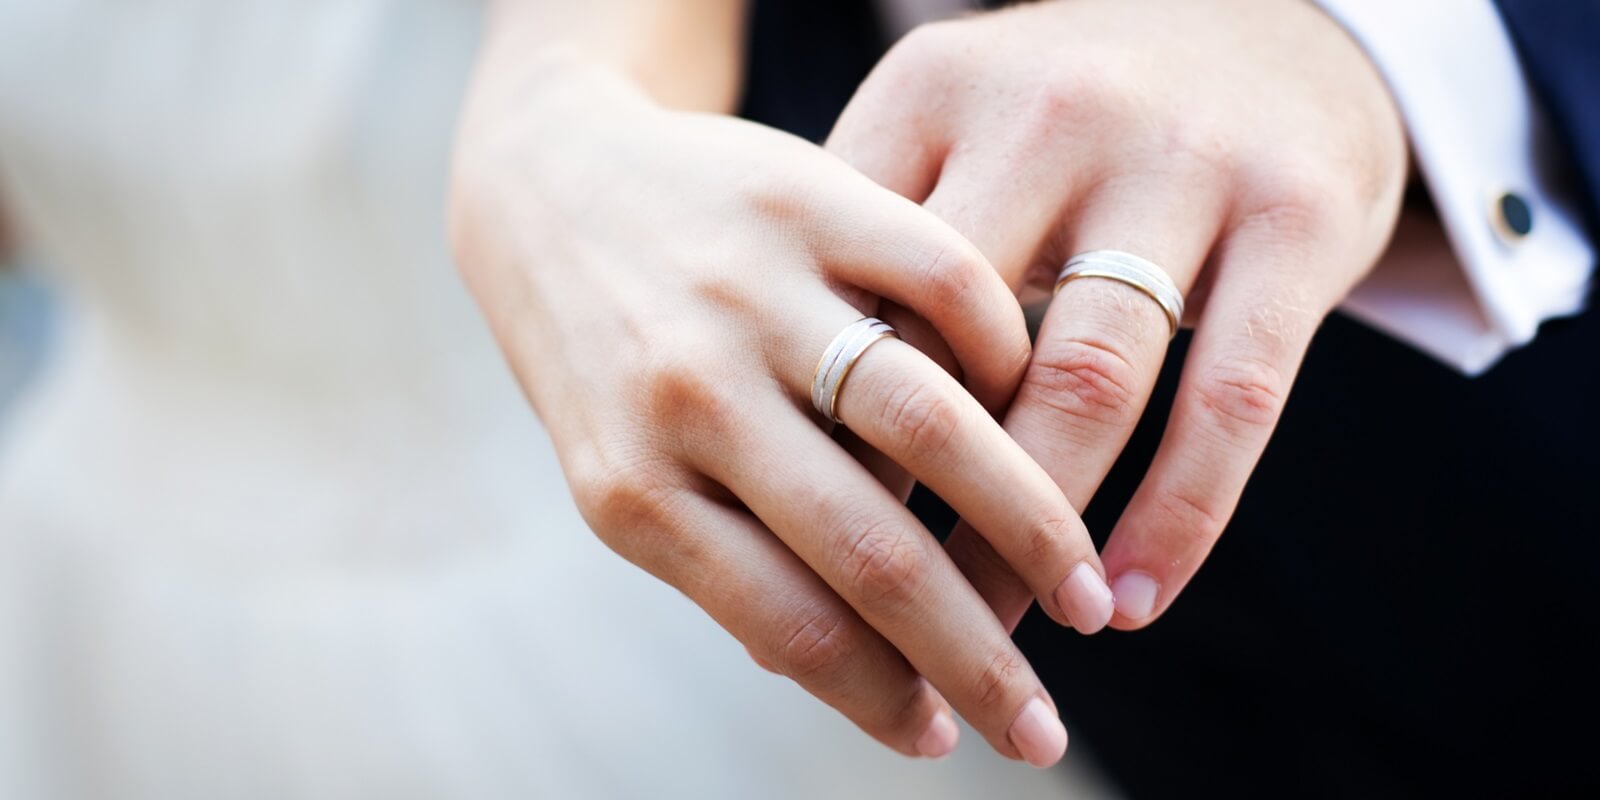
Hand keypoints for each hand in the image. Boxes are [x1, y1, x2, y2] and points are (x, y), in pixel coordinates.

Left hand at [449, 51, 1107, 765]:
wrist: (551, 185)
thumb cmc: (602, 357)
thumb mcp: (621, 468)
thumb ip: (723, 556)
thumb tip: (858, 675)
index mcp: (633, 485)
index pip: (789, 624)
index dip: (883, 700)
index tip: (949, 739)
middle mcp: (692, 391)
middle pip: (871, 551)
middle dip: (978, 657)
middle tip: (1045, 728)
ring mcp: (754, 291)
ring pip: (931, 426)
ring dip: (1031, 529)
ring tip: (1088, 595)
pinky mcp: (808, 197)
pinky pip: (949, 287)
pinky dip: (1012, 362)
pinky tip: (1037, 416)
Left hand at [828, 0, 1406, 629]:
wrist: (1269, 19)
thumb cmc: (1066, 125)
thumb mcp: (951, 142)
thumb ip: (870, 267)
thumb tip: (778, 470)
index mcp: (932, 94)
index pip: (853, 293)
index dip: (818, 434)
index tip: (792, 546)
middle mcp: (1048, 113)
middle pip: (953, 346)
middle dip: (914, 505)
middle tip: (884, 624)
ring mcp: (1179, 158)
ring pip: (1087, 379)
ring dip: (1036, 537)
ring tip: (1003, 638)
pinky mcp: (1297, 212)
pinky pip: (1231, 394)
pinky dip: (1180, 513)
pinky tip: (1135, 599)